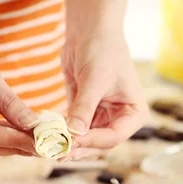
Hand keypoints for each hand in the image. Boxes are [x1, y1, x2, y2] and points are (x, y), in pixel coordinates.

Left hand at [61, 32, 148, 160]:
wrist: (91, 30)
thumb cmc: (102, 49)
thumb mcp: (94, 79)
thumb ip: (84, 108)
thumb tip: (74, 134)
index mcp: (134, 113)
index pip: (114, 137)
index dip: (92, 141)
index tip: (71, 141)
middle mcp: (121, 119)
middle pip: (100, 144)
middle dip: (80, 148)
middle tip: (58, 153)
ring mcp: (103, 118)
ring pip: (87, 141)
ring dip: (70, 145)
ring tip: (50, 148)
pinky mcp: (86, 113)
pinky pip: (75, 130)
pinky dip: (63, 134)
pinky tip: (48, 137)